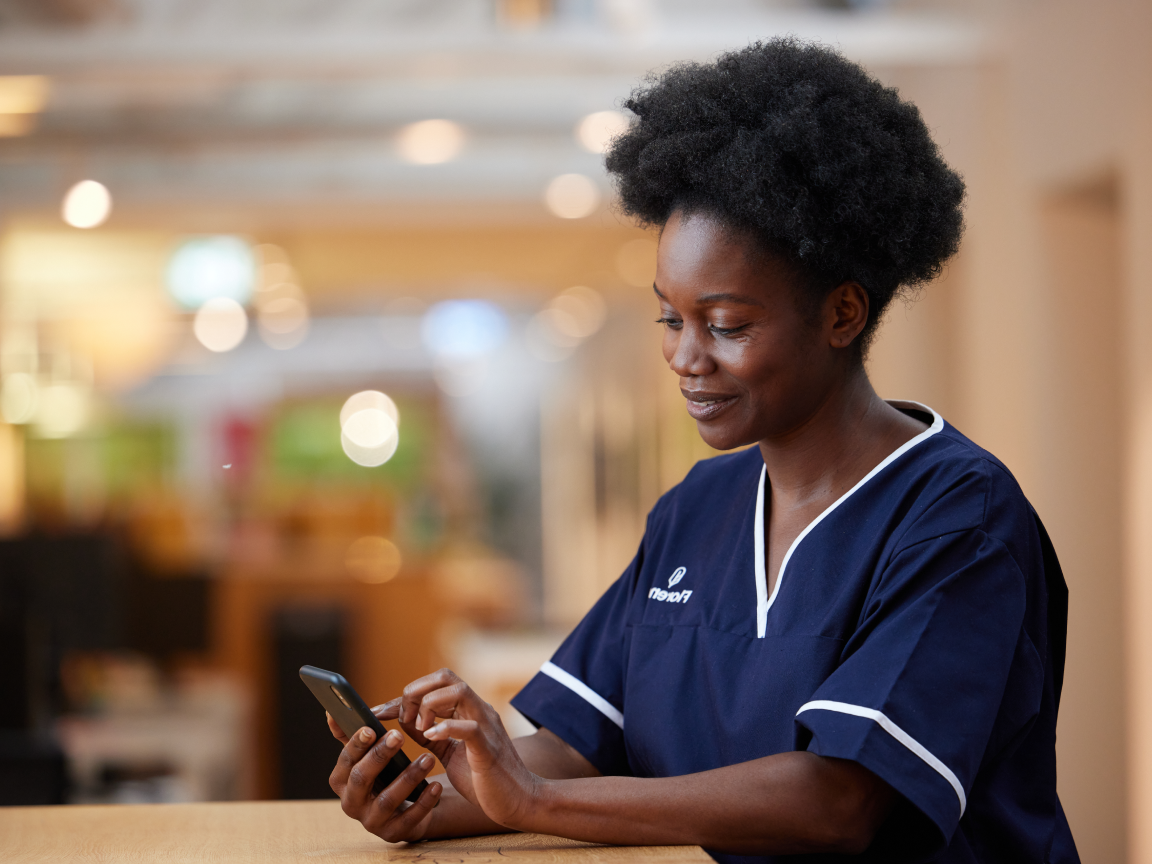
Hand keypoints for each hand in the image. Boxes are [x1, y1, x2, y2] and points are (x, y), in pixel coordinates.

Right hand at [326, 679, 478, 807]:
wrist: (406, 807)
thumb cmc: (384, 775)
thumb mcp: (367, 757)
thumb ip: (350, 736)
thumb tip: (331, 711)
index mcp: (342, 782)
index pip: (345, 761)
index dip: (356, 745)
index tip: (371, 728)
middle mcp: (351, 804)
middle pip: (361, 779)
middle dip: (379, 756)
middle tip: (399, 735)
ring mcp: (371, 822)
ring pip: (387, 800)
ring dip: (408, 777)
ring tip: (428, 758)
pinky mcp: (393, 834)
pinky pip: (410, 819)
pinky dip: (424, 801)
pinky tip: (437, 785)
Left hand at [403, 668, 541, 828]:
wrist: (517, 802)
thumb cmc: (483, 778)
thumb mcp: (451, 753)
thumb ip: (432, 736)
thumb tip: (405, 722)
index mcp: (469, 710)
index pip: (435, 684)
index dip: (403, 695)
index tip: (378, 712)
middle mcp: (479, 710)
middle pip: (445, 676)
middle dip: (415, 692)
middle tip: (403, 720)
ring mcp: (486, 725)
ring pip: (458, 691)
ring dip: (429, 706)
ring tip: (419, 729)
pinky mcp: (488, 747)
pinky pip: (468, 727)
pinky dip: (445, 728)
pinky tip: (429, 737)